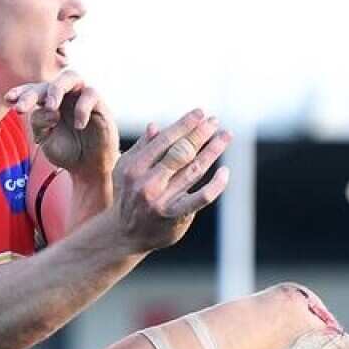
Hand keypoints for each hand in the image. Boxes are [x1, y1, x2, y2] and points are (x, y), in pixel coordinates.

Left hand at [5, 71, 118, 179]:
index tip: (8, 100)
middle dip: (33, 93)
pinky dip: (82, 108)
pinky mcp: (100, 105)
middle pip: (49, 82)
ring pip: (71, 77)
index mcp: (49, 102)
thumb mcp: (46, 140)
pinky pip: (90, 95)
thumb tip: (50, 110)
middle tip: (22, 108)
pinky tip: (78, 125)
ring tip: (51, 107)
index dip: (21, 92)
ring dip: (57, 89)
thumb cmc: (67, 152)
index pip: (34, 90)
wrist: (89, 169)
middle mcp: (65, 96)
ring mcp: (82, 98)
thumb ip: (40, 123)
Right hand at [111, 109, 231, 251]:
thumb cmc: (127, 195)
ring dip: (212, 151)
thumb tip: (155, 126)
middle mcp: (147, 183)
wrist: (123, 234)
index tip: (201, 113)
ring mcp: (161, 200)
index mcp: (134, 167)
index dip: (185, 125)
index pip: (165, 140)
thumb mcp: (126, 169)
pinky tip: (225, 172)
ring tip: (225, 136)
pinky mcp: (174, 216)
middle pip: (181, 152)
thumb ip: (142, 148)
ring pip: (193, 170)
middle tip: (215, 122)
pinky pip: (200, 198)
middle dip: (200, 134)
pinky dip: (216, 185)